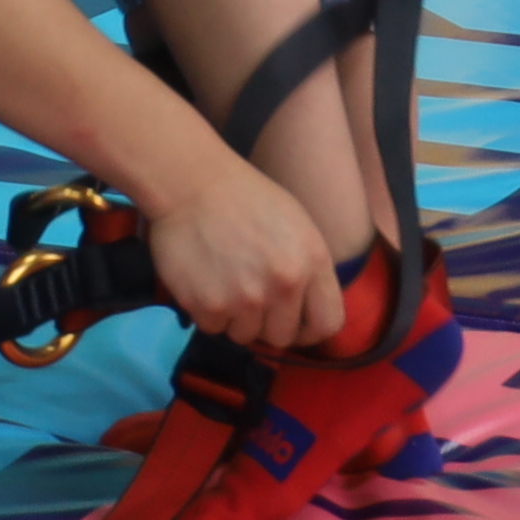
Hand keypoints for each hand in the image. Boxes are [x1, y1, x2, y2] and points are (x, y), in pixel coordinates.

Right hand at [140, 151, 342, 351]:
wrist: (191, 182)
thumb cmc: (245, 198)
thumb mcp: (297, 226)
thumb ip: (308, 271)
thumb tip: (306, 311)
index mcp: (313, 261)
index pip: (328, 324)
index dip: (309, 329)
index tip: (294, 323)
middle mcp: (285, 284)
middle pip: (283, 337)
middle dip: (267, 324)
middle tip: (249, 298)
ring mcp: (246, 298)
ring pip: (245, 335)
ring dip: (235, 317)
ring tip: (223, 281)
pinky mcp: (210, 305)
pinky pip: (213, 327)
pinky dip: (207, 312)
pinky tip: (203, 280)